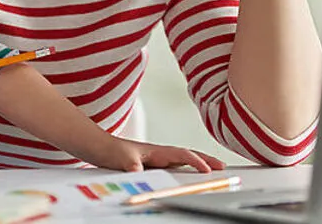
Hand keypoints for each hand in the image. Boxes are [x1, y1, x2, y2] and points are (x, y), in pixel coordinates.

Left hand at [97, 139, 226, 173]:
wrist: (98, 148)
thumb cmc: (110, 150)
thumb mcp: (121, 159)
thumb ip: (132, 166)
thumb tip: (140, 172)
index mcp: (157, 150)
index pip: (182, 155)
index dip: (196, 162)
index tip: (208, 170)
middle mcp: (159, 153)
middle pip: (188, 155)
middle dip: (206, 159)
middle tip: (223, 166)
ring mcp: (157, 158)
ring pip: (183, 160)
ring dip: (198, 162)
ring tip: (213, 168)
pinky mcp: (152, 164)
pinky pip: (175, 166)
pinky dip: (187, 167)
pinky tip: (190, 173)